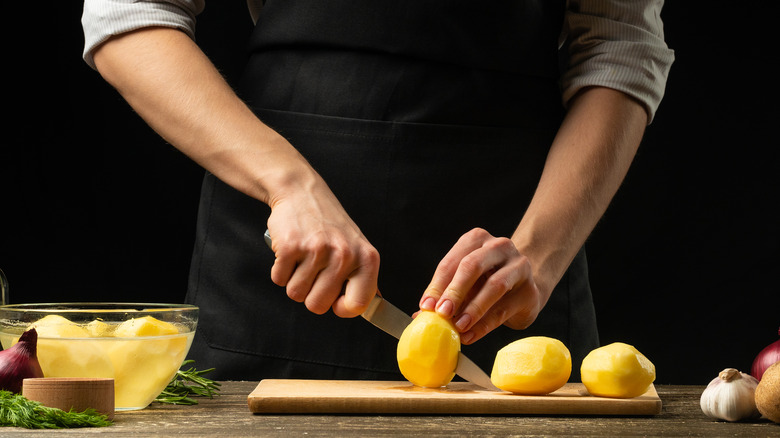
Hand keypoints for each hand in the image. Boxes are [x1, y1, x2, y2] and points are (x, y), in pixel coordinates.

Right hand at [266, 178, 379, 317]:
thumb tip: (376, 303)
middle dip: (310, 295)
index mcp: (366, 258)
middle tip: (313, 272)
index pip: (358, 305)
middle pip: (318, 306)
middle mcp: (345, 254)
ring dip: (294, 281)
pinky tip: (291, 252)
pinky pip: (279, 279)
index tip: (335, 302)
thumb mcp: (357, 247)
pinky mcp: (291, 247)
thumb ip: (364, 277)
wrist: (301, 192)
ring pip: (296, 294)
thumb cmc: (329, 224)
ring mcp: (317, 250)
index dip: (341, 309)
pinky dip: (281, 270)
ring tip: (303, 259)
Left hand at [418, 228, 543, 344]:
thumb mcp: (465, 283)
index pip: (451, 262)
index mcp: (476, 240)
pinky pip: (505, 308)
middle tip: (442, 313)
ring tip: (459, 327)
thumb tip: (420, 314)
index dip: (437, 286)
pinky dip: (485, 324)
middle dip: (455, 291)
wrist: (526, 287)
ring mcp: (518, 265)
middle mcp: (498, 247)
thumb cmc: (486, 282)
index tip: (426, 307)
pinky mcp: (530, 289)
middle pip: (473, 266)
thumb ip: (445, 295)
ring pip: (494, 286)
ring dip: (473, 309)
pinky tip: (471, 335)